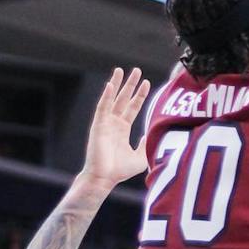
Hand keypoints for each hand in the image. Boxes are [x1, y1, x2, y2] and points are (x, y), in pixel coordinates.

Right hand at [79, 67, 152, 189]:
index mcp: (123, 129)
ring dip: (116, 84)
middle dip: (130, 85)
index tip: (147, 83)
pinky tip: (110, 85)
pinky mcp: (98, 125)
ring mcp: (105, 123)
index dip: (139, 95)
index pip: (133, 108)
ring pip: (112, 99)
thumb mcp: (140, 156)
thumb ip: (146, 144)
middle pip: (123, 99)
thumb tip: (150, 134)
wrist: (105, 178)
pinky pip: (102, 107)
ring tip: (121, 70)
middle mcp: (114, 123)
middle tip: (137, 70)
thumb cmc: (120, 170)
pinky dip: (106, 96)